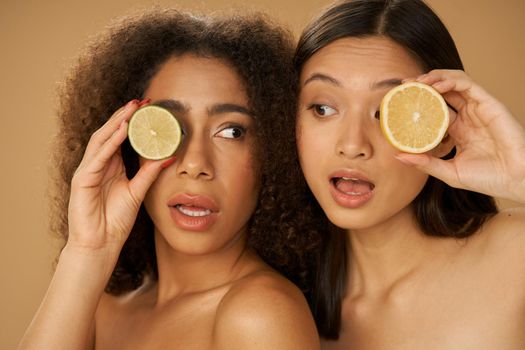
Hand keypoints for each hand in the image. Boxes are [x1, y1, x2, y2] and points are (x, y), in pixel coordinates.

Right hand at [66, 100, 171, 253]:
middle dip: (125, 116)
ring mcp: (88, 171)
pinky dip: (110, 143)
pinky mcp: (82, 180)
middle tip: (141, 101)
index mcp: (110, 166)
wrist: (100, 245)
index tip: (149, 109)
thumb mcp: (138, 191)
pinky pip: (97, 157)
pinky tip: (122, 131)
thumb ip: (149, 173)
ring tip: (132, 109)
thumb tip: (168, 157)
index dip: (133, 122)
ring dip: (116, 123)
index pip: (120, 138)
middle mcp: (98, 164)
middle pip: (110, 133)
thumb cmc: (115, 221)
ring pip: (102, 140)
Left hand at [396, 70, 524, 202]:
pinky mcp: (489, 104)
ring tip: (418, 82)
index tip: (399, 101)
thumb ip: (425, 163)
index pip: (435, 108)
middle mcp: (467, 116)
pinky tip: (435, 87)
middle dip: (423, 84)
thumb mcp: (449, 171)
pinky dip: (450, 81)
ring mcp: (478, 109)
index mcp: (458, 130)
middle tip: (404, 85)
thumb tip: (399, 156)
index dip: (418, 102)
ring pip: (454, 82)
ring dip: (435, 77)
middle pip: (442, 92)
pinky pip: (468, 85)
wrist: (516, 181)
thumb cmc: (488, 179)